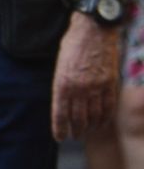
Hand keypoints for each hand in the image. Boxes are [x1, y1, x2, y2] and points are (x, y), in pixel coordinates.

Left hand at [54, 14, 120, 140]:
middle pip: (77, 118)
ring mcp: (96, 87)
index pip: (60, 113)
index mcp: (62, 82)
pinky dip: (104, 118)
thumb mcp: (60, 64)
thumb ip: (62, 83)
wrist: (94, 30)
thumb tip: (64, 101)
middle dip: (74, 130)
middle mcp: (79, 88)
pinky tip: (101, 124)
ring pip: (93, 115)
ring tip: (85, 133)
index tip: (59, 138)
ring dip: (89, 127)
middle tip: (73, 137)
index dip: (60, 128)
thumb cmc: (72, 44)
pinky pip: (108, 107)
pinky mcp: (110, 84)